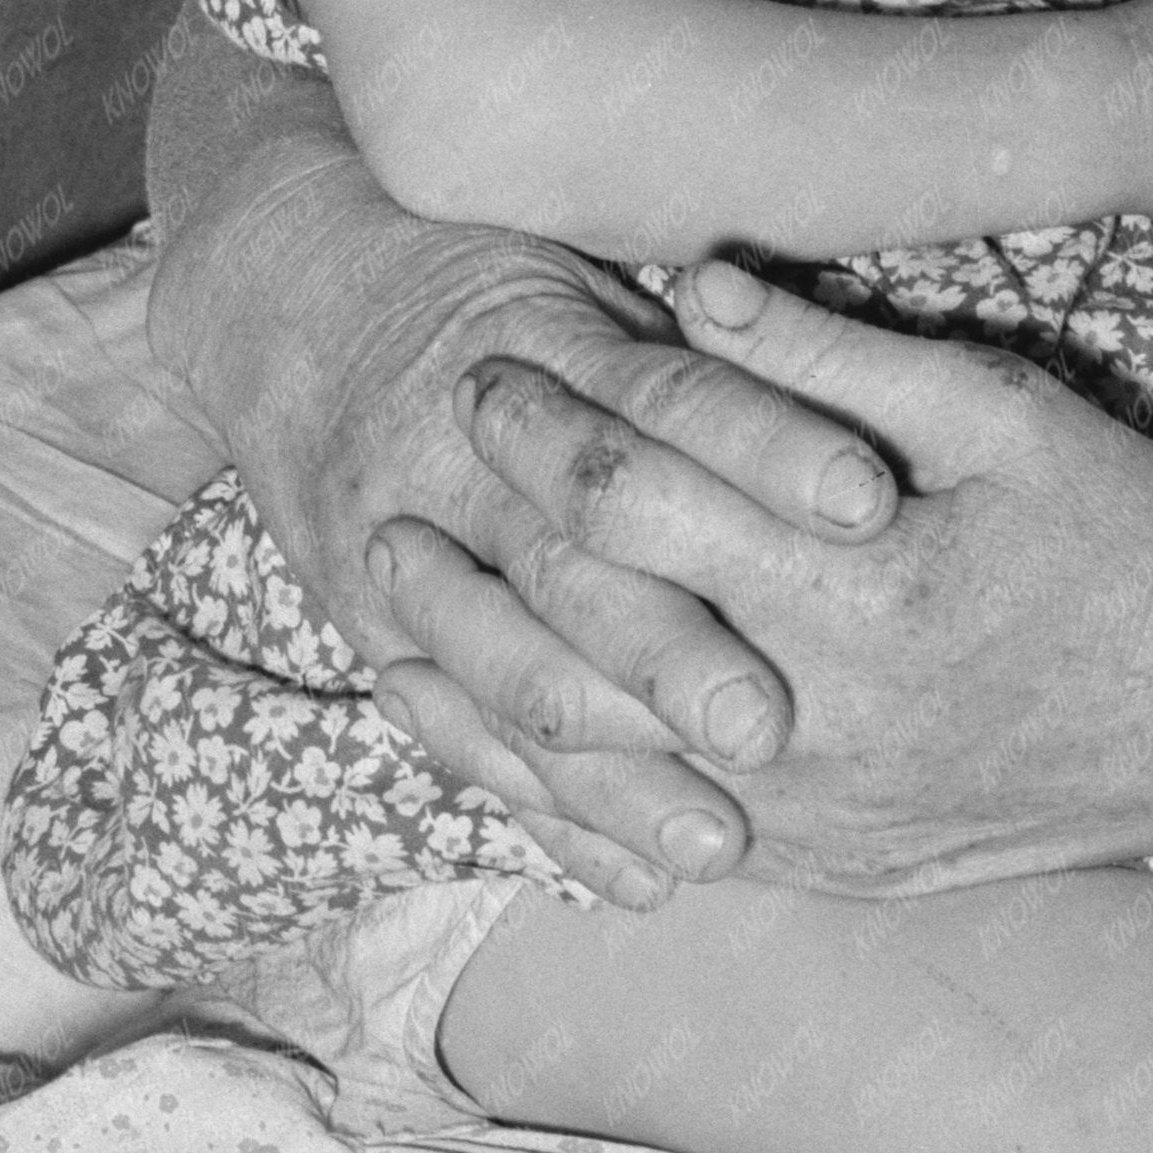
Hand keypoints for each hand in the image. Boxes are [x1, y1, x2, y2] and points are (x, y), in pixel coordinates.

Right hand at [210, 193, 907, 903]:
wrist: (283, 305)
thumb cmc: (476, 282)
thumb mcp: (578, 274)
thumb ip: (693, 347)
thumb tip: (850, 394)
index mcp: (531, 345)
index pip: (661, 398)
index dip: (764, 444)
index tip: (869, 501)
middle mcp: (454, 458)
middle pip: (571, 561)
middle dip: (668, 650)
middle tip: (771, 724)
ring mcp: (397, 554)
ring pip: (507, 678)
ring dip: (614, 772)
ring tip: (719, 842)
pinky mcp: (373, 635)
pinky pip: (462, 740)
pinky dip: (551, 817)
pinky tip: (641, 878)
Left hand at [407, 268, 1152, 892]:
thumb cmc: (1137, 540)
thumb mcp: (1007, 415)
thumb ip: (833, 357)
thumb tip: (681, 275)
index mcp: (862, 597)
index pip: (640, 505)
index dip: (546, 427)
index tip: (483, 363)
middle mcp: (824, 731)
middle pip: (590, 635)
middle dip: (483, 548)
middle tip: (410, 472)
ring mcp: (824, 827)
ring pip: (598, 764)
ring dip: (483, 684)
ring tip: (400, 606)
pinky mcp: (832, 876)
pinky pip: (658, 844)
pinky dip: (562, 792)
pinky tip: (494, 737)